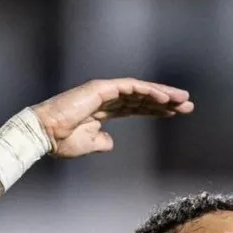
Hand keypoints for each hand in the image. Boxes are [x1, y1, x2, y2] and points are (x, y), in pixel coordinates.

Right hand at [32, 78, 193, 157]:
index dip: (156, 109)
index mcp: (104, 111)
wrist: (45, 135)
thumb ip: (101, 142)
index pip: (136, 107)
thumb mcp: (88, 145)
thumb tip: (111, 142)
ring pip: (141, 89)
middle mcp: (107, 98)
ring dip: (163, 94)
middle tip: (187, 105)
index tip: (175, 113)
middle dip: (166, 101)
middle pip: (143, 97)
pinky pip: (131, 87)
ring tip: (182, 100)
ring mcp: (105, 91)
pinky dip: (148, 91)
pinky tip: (164, 98)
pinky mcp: (101, 88)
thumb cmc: (62, 141)